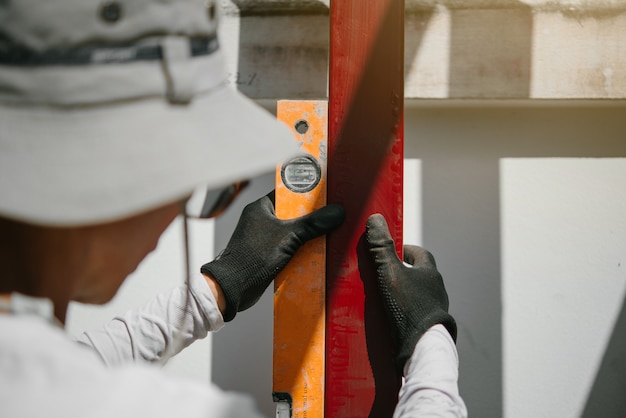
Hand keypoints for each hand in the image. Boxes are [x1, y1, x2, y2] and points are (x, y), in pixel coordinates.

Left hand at [201, 191, 344, 321]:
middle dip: (311, 219)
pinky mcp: (266, 255)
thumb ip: (312, 224)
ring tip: (329, 235)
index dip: (307, 194)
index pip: (288, 193)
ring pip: (292, 233)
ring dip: (307, 237)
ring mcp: (263, 238)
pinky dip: (301, 251)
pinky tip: (317, 254)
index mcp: (261, 207)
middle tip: (332, 217)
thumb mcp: (288, 236)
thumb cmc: (254, 255)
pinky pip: (289, 248)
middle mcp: (261, 220)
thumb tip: (337, 211)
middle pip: (293, 214)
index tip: (326, 196)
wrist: (232, 287)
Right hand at [365, 213, 456, 373]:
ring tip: (386, 296)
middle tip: (386, 272)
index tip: (394, 251)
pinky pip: (416, 313)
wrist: (422, 345)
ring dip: (405, 293)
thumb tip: (375, 218)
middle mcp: (436, 290)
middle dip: (404, 272)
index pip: (420, 254)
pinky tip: (392, 317)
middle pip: (420, 274)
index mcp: (429, 273)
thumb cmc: (409, 307)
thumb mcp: (389, 272)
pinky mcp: (428, 327)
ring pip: (419, 295)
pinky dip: (405, 312)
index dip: (406, 250)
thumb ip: (381, 247)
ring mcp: (434, 309)